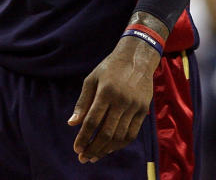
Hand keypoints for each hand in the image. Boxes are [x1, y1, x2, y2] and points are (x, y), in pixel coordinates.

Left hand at [67, 35, 159, 163]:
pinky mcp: (143, 110)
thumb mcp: (92, 79)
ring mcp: (134, 106)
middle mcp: (121, 100)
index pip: (93, 120)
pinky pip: (132, 133)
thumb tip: (72, 123)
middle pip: (106, 132)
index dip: (83, 137)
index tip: (77, 148)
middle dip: (93, 148)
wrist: (137, 57)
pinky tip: (110, 148)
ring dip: (106, 149)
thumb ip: (82, 102)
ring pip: (120, 136)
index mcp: (106, 91)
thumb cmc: (110, 68)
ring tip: (95, 156)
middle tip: (84, 158)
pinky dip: (120, 144)